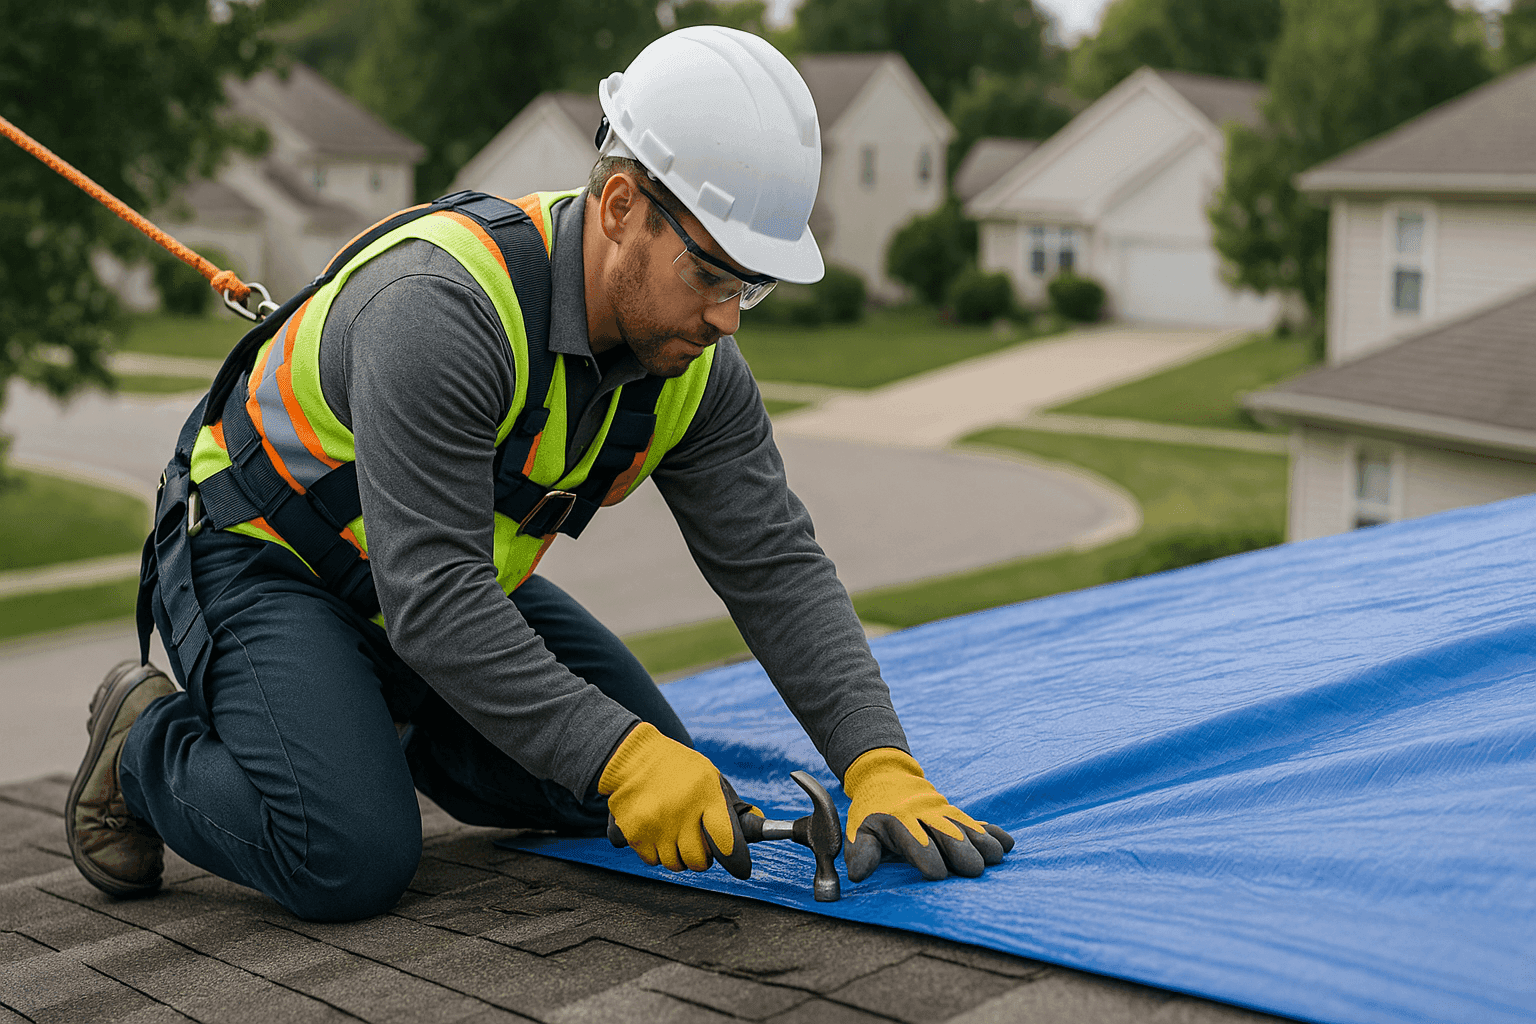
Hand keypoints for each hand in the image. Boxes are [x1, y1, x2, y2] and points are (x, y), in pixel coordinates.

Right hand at [598, 722, 751, 877]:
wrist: (632, 757)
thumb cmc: (676, 767)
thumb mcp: (708, 775)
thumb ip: (728, 802)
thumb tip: (758, 820)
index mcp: (706, 794)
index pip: (725, 838)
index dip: (733, 856)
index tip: (739, 866)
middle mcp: (682, 812)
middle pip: (699, 860)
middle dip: (702, 858)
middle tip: (698, 846)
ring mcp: (657, 825)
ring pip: (674, 864)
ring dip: (678, 856)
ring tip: (675, 836)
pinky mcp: (636, 833)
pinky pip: (652, 860)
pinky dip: (655, 853)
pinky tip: (656, 834)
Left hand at [842, 747, 1013, 881]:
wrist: (886, 777)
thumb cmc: (873, 813)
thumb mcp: (860, 831)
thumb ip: (861, 853)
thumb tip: (858, 875)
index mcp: (899, 821)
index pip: (916, 842)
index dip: (927, 857)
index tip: (937, 874)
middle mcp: (925, 815)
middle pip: (947, 835)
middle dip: (961, 852)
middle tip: (974, 870)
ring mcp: (943, 812)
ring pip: (965, 827)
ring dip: (982, 842)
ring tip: (996, 857)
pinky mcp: (955, 813)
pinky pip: (975, 821)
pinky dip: (992, 832)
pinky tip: (1008, 843)